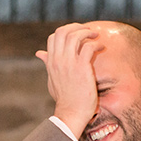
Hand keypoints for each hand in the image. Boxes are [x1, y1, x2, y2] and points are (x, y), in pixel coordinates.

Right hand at [35, 23, 104, 138]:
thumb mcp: (52, 79)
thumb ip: (48, 64)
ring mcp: (69, 63)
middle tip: (88, 30)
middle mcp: (58, 60)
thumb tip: (39, 53)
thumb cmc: (64, 99)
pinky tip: (101, 48)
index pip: (53, 37)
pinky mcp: (82, 68)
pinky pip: (88, 47)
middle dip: (77, 27)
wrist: (71, 113)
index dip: (66, 31)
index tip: (77, 34)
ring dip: (88, 32)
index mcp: (51, 62)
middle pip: (63, 31)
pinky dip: (96, 44)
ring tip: (96, 36)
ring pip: (75, 36)